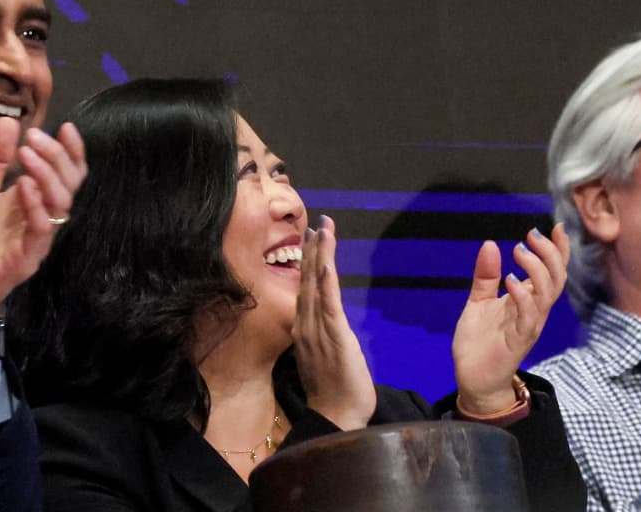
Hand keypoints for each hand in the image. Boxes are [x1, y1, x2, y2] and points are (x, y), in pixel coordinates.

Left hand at [0, 119, 84, 334]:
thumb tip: (7, 121)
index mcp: (32, 202)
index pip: (64, 174)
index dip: (71, 151)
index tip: (66, 125)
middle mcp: (40, 219)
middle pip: (67, 185)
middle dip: (55, 156)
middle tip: (34, 137)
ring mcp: (34, 241)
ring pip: (59, 205)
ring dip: (46, 175)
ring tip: (27, 153)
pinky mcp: (24, 260)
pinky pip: (39, 232)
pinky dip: (35, 206)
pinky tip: (22, 185)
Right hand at [293, 214, 375, 429]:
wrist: (335, 416)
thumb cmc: (333, 392)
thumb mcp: (324, 357)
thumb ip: (322, 336)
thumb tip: (325, 322)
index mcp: (304, 328)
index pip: (306, 288)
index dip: (309, 262)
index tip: (313, 238)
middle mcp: (305, 324)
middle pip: (308, 280)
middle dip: (313, 250)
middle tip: (317, 223)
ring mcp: (317, 329)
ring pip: (316, 286)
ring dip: (319, 257)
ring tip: (322, 231)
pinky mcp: (334, 336)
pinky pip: (328, 303)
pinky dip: (327, 281)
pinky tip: (328, 263)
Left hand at [452, 223, 568, 413]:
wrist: (473, 377)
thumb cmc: (480, 340)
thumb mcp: (478, 301)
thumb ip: (486, 276)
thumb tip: (491, 244)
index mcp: (527, 300)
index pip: (551, 272)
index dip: (558, 250)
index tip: (556, 226)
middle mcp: (534, 311)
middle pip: (555, 280)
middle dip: (550, 255)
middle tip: (531, 235)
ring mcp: (528, 326)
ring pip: (546, 295)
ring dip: (537, 271)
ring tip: (519, 251)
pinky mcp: (519, 340)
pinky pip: (528, 317)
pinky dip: (522, 297)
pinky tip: (511, 281)